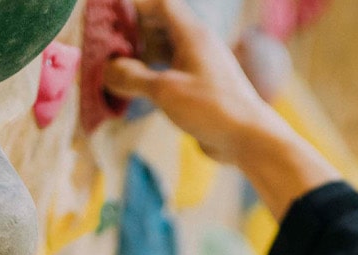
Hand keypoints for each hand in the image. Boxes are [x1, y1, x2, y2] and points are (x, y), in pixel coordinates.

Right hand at [104, 0, 339, 216]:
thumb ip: (133, 77)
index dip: (135, 7)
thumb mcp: (165, 91)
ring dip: (142, 56)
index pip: (161, 5)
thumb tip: (107, 71)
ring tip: (117, 67)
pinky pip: (172, 72)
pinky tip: (137, 89)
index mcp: (192, 34)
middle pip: (161, 26)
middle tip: (107, 47)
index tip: (110, 18)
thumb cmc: (212, 109)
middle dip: (134, 33)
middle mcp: (198, 45)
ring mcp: (201, 66)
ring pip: (166, 50)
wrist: (250, 139)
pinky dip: (153, 74)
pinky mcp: (202, 88)